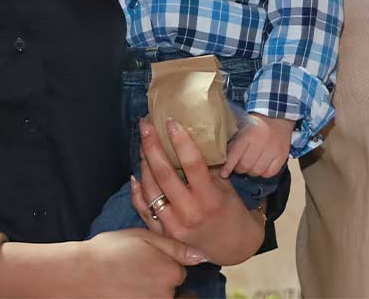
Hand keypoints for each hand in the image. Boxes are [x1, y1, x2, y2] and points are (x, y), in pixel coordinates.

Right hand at [77, 230, 205, 297]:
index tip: (148, 259)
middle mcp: (166, 294)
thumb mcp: (145, 237)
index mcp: (171, 272)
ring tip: (132, 279)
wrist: (81, 273)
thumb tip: (202, 257)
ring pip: (160, 297)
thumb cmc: (111, 250)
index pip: (179, 271)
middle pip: (171, 288)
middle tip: (138, 271)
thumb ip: (176, 247)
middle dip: (160, 279)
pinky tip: (127, 288)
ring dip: (152, 290)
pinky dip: (143, 295)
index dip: (165, 263)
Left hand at [130, 117, 266, 265]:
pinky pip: (143, 209)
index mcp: (209, 198)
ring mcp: (173, 226)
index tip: (170, 122)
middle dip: (152, 146)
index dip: (180, 141)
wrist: (232, 246)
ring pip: (150, 190)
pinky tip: (136, 175)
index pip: (192, 163)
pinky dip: (137, 191)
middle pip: (164, 174)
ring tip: (143, 146)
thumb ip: (207, 167)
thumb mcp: (225, 187)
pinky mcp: (163, 235)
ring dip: (144, 164)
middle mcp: (189, 212)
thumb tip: (188, 138)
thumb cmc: (231, 210)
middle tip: (146, 126)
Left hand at [221, 114, 294, 177]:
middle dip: (240, 169)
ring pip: (258, 171)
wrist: (277, 116)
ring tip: (250, 167)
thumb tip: (223, 159)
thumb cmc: (256, 124)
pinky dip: (264, 173)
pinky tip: (262, 168)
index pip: (236, 153)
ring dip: (251, 172)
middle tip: (239, 167)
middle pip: (246, 165)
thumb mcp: (243, 128)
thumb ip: (234, 142)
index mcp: (249, 134)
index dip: (228, 166)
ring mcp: (273, 149)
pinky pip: (270, 172)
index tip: (224, 174)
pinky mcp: (282, 155)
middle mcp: (261, 142)